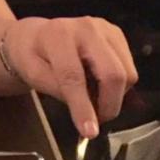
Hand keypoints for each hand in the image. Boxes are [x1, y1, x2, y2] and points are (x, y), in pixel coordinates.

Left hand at [1, 16, 137, 138]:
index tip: (90, 132)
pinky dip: (117, 85)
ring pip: (128, 73)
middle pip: (113, 73)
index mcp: (59, 35)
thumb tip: (86, 115)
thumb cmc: (31, 55)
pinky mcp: (117, 35)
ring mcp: (106, 29)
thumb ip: (57, 91)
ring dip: (114, 95)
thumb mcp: (32, 75)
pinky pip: (129, 68)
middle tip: (96, 120)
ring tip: (92, 97)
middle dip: (109, 105)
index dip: (83, 106)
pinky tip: (98, 83)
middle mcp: (87, 27)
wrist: (35, 35)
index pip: (75, 76)